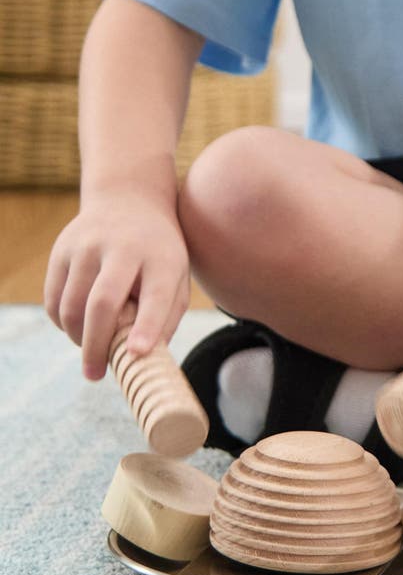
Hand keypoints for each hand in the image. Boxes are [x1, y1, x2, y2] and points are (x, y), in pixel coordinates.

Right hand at [44, 191, 190, 380]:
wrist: (128, 201)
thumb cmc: (158, 255)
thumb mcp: (176, 279)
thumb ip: (165, 317)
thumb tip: (140, 359)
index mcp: (161, 258)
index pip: (154, 295)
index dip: (145, 327)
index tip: (136, 354)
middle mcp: (122, 248)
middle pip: (102, 303)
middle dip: (96, 346)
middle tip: (95, 374)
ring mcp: (87, 245)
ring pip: (72, 306)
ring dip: (77, 338)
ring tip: (92, 347)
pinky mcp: (61, 250)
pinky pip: (54, 300)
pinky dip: (63, 323)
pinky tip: (78, 326)